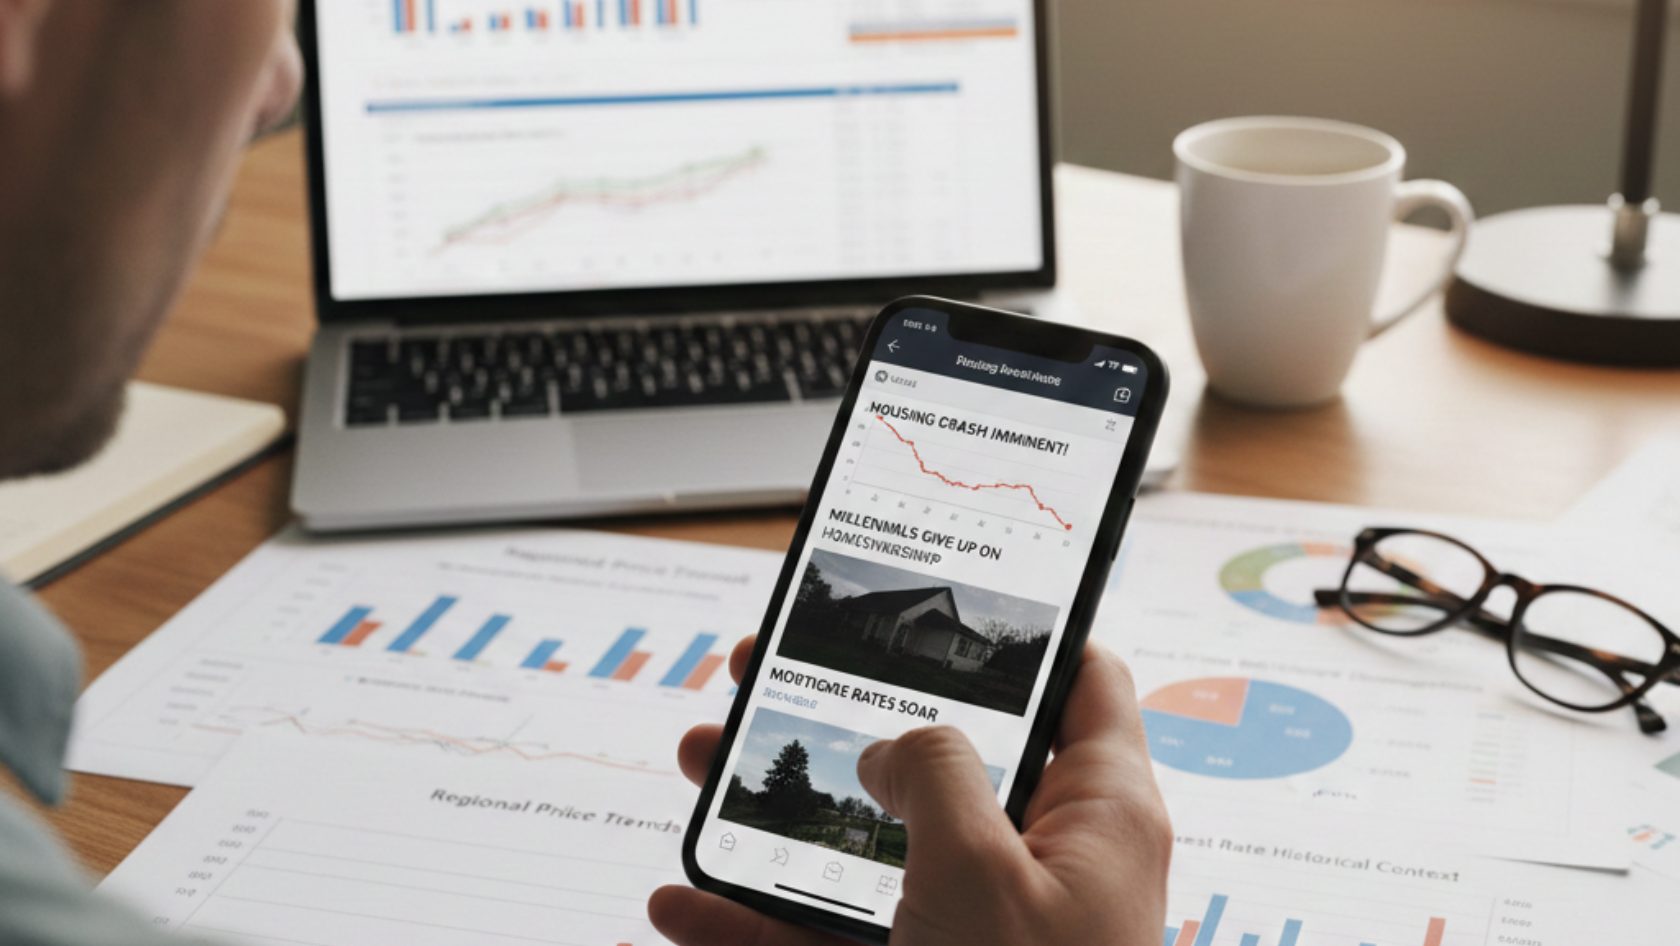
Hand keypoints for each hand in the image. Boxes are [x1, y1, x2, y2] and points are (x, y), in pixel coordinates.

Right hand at [649, 637, 1171, 945]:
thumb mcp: (982, 869)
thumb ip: (934, 773)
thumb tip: (897, 742)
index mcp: (1094, 810)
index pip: (1080, 681)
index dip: (1027, 624)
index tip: (948, 586)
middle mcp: (1037, 858)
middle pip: (941, 752)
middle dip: (848, 709)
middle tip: (772, 668)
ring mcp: (972, 926)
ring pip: (867, 842)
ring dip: (776, 807)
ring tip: (699, 760)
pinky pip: (828, 936)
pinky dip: (754, 922)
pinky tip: (684, 908)